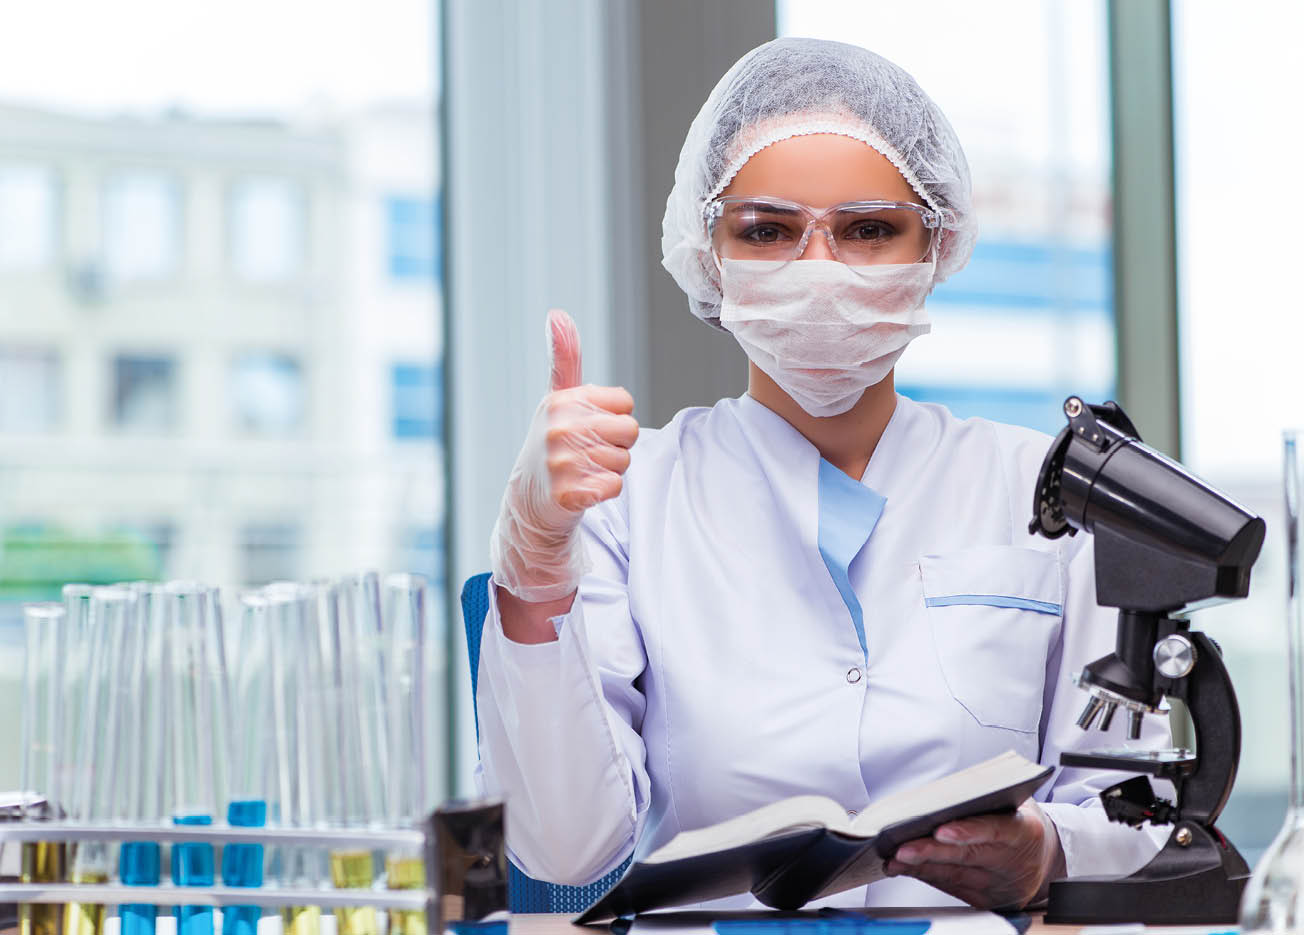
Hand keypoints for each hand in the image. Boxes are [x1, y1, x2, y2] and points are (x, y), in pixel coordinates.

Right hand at [489, 309, 639, 602]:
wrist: (528, 501)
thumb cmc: (552, 445)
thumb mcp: (557, 400)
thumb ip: (564, 359)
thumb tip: (557, 314)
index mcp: (561, 402)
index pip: (625, 403)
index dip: (615, 418)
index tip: (591, 428)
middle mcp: (558, 428)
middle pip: (629, 430)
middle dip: (617, 446)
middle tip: (589, 455)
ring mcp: (560, 462)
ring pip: (623, 461)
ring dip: (611, 471)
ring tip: (584, 473)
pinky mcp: (566, 493)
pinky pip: (614, 487)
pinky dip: (606, 492)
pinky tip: (584, 491)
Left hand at [884, 799, 1064, 909]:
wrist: (1043, 857)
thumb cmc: (1020, 820)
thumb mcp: (1015, 802)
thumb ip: (985, 798)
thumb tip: (940, 795)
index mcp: (1025, 831)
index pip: (996, 831)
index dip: (968, 832)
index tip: (941, 831)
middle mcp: (1014, 863)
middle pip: (967, 857)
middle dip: (931, 852)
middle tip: (902, 848)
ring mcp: (999, 885)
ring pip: (954, 876)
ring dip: (920, 866)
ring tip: (894, 857)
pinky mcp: (985, 900)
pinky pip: (950, 887)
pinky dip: (925, 875)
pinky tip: (904, 867)